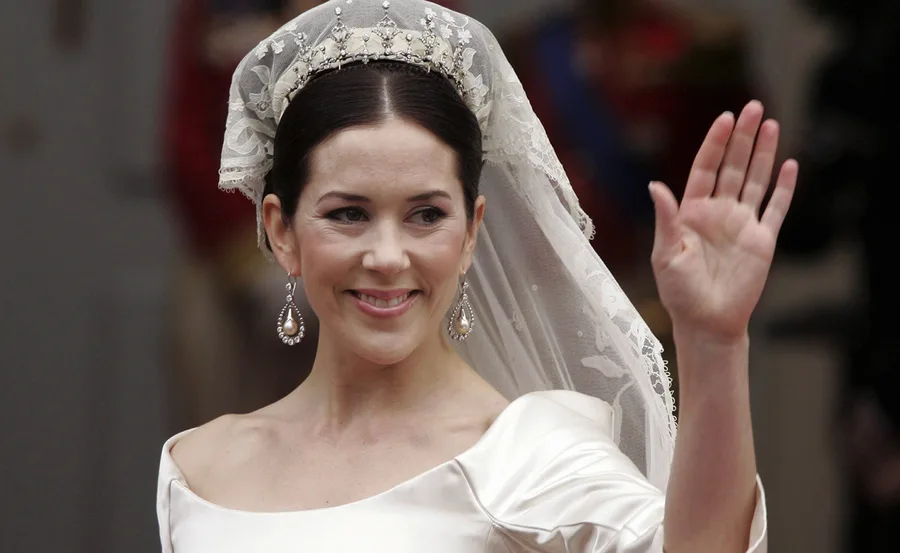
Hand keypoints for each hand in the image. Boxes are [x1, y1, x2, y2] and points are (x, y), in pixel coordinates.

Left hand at [649, 101, 797, 341]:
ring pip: (755, 180)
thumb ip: (666, 218)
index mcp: (692, 212)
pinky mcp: (762, 240)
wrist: (707, 322)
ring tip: (771, 123)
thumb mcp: (666, 253)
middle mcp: (718, 212)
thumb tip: (655, 185)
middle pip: (733, 166)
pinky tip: (789, 164)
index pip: (705, 168)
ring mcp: (741, 224)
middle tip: (754, 107)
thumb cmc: (679, 292)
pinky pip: (775, 208)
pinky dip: (784, 187)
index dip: (715, 142)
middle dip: (743, 137)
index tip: (725, 118)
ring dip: (764, 153)